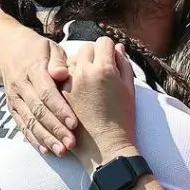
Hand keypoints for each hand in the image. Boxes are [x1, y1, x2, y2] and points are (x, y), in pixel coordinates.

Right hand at [0, 33, 76, 154]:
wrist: (7, 52)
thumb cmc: (38, 50)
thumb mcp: (50, 48)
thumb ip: (58, 61)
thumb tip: (62, 74)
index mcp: (33, 70)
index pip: (46, 92)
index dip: (60, 109)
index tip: (74, 123)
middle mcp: (21, 86)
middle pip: (38, 111)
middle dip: (55, 129)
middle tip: (72, 143)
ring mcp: (15, 99)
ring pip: (30, 122)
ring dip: (46, 138)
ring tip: (62, 151)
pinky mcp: (12, 108)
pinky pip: (22, 126)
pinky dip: (34, 139)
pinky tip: (47, 150)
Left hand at [65, 38, 137, 171]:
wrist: (105, 147)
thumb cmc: (122, 120)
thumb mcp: (129, 90)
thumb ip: (123, 65)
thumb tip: (117, 48)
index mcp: (105, 68)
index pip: (103, 42)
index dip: (109, 49)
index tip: (111, 58)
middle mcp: (84, 72)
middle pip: (86, 48)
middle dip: (93, 55)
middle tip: (100, 71)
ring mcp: (69, 83)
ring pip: (71, 61)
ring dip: (79, 66)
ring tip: (89, 84)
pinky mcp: (59, 95)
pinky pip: (63, 77)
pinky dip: (69, 80)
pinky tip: (78, 93)